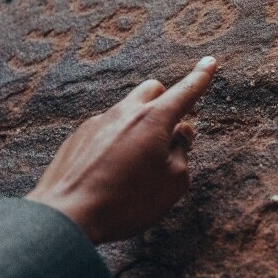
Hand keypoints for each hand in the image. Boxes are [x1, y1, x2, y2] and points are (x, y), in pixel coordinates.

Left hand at [26, 56, 216, 243]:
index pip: (185, 91)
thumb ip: (182, 152)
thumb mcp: (172, 183)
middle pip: (152, 90)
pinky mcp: (78, 137)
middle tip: (169, 133)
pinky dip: (116, 141)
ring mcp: (97, 122)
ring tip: (136, 164)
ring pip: (127, 110)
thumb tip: (180, 133)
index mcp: (154, 120)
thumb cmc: (127, 202)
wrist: (67, 215)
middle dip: (165, 102)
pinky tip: (110, 172)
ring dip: (139, 125)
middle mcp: (125, 112)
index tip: (210, 62)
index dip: (201, 77)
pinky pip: (105, 129)